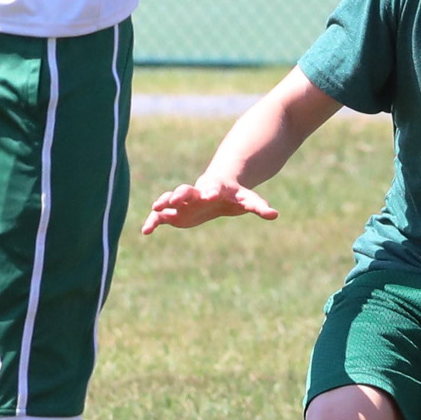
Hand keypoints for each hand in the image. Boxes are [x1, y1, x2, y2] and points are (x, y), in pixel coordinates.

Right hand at [142, 171, 275, 231]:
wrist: (218, 190)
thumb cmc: (234, 195)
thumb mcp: (247, 199)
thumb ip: (258, 206)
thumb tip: (274, 214)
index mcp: (214, 188)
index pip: (212, 188)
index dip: (211, 191)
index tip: (209, 195)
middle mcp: (196, 193)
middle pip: (186, 190)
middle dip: (180, 194)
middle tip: (174, 198)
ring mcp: (184, 202)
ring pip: (170, 200)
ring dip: (163, 204)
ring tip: (156, 209)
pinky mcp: (175, 213)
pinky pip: (161, 216)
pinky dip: (153, 222)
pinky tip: (145, 231)